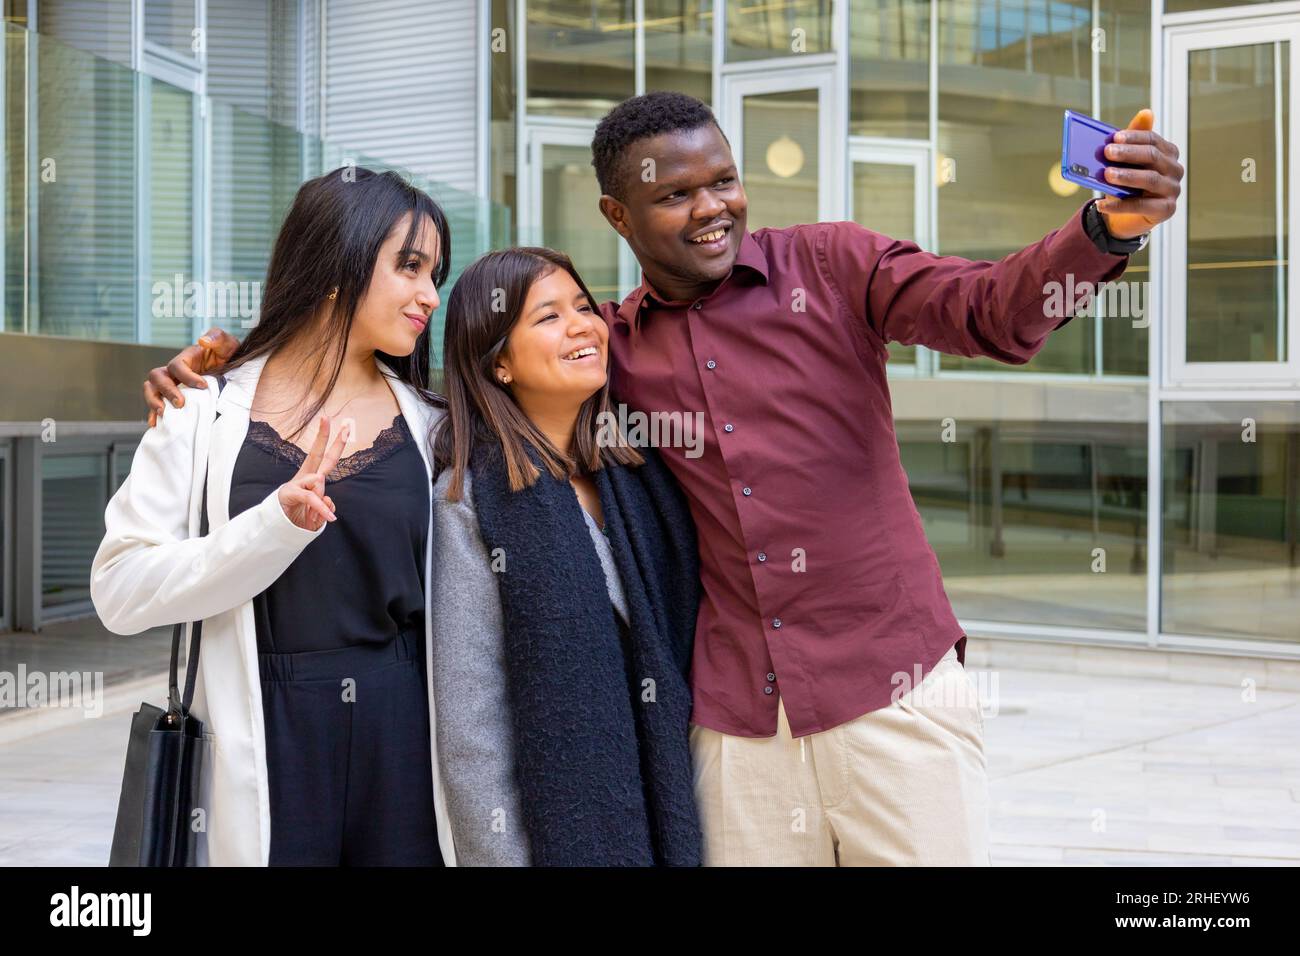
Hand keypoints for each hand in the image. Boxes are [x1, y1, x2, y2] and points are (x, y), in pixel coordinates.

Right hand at [144, 326, 239, 426]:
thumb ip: (218, 338)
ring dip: (154, 401)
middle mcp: (175, 370)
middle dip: (167, 391)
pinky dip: (153, 413)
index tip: (203, 386)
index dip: (187, 376)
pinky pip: (157, 403)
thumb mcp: (228, 344)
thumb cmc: (228, 356)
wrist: (233, 371)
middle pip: (157, 377)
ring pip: (151, 389)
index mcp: (187, 358)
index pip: (177, 365)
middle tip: (181, 404)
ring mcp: (172, 384)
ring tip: (163, 414)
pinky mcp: (173, 396)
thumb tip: (203, 341)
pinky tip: (155, 424)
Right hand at [277, 416, 347, 530]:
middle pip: (317, 454)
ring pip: (319, 482)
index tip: (344, 427)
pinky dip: (322, 509)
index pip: (325, 457)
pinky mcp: (290, 493)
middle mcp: (304, 477)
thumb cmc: (299, 515)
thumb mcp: (318, 511)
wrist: (279, 526)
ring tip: (318, 516)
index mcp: (312, 477)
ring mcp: (296, 483)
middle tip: (343, 425)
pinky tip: (330, 518)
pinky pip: (312, 498)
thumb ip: (326, 504)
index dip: (334, 443)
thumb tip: (328, 500)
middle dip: (327, 438)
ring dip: (321, 501)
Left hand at [1095, 108, 1183, 239]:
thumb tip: (1146, 112)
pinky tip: (1102, 204)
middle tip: (1107, 152)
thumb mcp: (1125, 163)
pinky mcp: (1166, 209)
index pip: (1153, 140)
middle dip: (1129, 153)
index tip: (1115, 137)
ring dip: (1126, 176)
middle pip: (1153, 156)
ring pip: (1150, 179)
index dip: (1134, 137)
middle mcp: (1175, 169)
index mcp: (1168, 153)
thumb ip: (1130, 141)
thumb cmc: (1127, 185)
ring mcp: (1173, 189)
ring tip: (1106, 175)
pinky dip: (1120, 206)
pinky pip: (1142, 206)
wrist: (1125, 218)